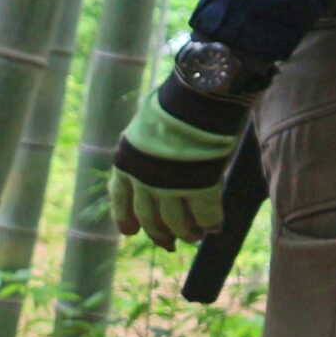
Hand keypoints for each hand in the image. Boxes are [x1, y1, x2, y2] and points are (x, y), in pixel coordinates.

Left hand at [111, 85, 241, 249]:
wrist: (195, 93)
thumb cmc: (177, 101)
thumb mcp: (150, 125)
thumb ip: (151, 148)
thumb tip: (164, 156)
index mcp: (126, 160)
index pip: (120, 198)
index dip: (125, 218)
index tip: (130, 232)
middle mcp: (142, 178)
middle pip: (148, 216)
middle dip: (159, 233)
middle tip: (169, 243)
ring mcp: (169, 185)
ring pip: (175, 221)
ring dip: (186, 232)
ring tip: (194, 237)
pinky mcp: (198, 186)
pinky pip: (205, 213)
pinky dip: (210, 222)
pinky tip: (215, 228)